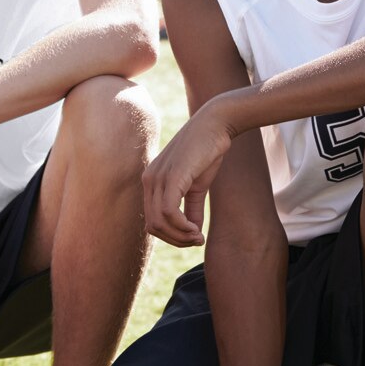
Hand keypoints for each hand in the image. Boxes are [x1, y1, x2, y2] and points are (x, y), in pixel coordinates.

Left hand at [143, 105, 233, 246]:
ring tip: (198, 237)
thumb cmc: (207, 152)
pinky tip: (196, 229)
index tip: (193, 238)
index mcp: (151, 181)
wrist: (215, 125)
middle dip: (176, 240)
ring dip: (180, 236)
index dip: (171, 236)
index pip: (152, 220)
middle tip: (196, 241)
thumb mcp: (197, 187)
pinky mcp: (171, 176)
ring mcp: (158, 178)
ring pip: (159, 222)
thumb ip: (191, 210)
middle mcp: (149, 180)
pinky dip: (182, 226)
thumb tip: (193, 234)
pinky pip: (169, 212)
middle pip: (153, 226)